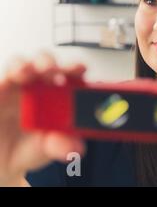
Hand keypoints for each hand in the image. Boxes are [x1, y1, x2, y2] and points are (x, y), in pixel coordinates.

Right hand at [0, 51, 85, 185]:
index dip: (75, 67)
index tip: (80, 68)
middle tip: (50, 69)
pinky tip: (4, 83)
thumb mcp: (47, 148)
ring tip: (24, 71)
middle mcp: (37, 85)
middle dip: (47, 62)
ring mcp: (14, 87)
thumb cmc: (29, 147)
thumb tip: (75, 148)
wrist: (2, 162)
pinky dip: (1, 80)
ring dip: (22, 65)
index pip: (70, 73)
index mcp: (57, 94)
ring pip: (18, 65)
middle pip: (44, 63)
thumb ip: (61, 145)